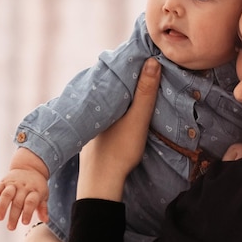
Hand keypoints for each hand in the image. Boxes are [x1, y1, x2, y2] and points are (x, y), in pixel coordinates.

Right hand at [0, 148, 49, 229]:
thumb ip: (43, 207)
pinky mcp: (3, 182)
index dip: (27, 212)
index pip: (31, 202)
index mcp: (35, 191)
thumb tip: (45, 220)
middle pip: (18, 201)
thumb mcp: (43, 194)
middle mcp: (23, 187)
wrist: (30, 167)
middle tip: (11, 227)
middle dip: (14, 215)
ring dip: (2, 207)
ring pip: (6, 194)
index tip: (24, 222)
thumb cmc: (37, 186)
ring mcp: (13, 184)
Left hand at [77, 58, 160, 200]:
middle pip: (109, 87)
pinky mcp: (91, 134)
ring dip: (119, 95)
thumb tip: (152, 61)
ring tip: (135, 87)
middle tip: (143, 69)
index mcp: (99, 99)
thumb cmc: (120, 150)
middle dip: (124, 79)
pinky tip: (122, 112)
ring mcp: (89, 122)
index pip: (113, 74)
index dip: (128, 66)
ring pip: (106, 102)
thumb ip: (145, 92)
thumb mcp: (137, 118)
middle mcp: (90, 107)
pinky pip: (104, 114)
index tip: (143, 57)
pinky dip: (114, 108)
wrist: (101, 184)